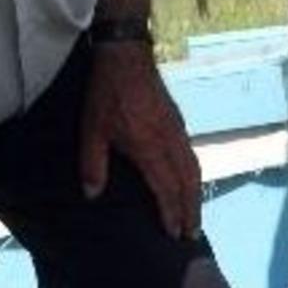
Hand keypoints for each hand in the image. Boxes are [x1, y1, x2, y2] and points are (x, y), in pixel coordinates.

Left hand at [80, 41, 201, 237]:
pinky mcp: (178, 121)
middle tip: (192, 234)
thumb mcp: (92, 129)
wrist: (126, 54)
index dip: (171, 212)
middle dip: (191, 210)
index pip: (166, 188)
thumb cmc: (106, 93)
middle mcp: (169, 141)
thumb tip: (92, 195)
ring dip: (195, 194)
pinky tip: (187, 182)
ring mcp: (177, 129)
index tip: (175, 233)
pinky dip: (193, 175)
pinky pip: (191, 154)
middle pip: (188, 182)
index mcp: (149, 146)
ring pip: (193, 168)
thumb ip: (92, 164)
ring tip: (194, 214)